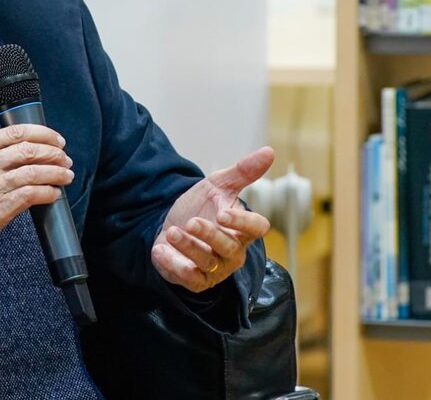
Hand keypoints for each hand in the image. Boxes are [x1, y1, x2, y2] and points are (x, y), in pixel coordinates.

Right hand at [0, 124, 71, 285]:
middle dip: (54, 152)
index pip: (15, 132)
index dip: (42, 134)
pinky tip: (53, 195)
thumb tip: (15, 160)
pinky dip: (48, 193)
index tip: (55, 139)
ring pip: (35, 170)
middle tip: (65, 159)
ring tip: (65, 175)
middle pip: (29, 149)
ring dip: (56, 173)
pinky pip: (32, 194)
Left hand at [151, 147, 273, 292]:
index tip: (223, 213)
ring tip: (172, 232)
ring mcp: (216, 268)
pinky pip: (189, 278)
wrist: (171, 223)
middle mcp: (233, 251)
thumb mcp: (217, 185)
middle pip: (230, 247)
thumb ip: (243, 172)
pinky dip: (174, 265)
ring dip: (189, 247)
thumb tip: (270, 151)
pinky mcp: (196, 280)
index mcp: (243, 228)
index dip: (243, 223)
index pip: (256, 229)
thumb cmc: (200, 206)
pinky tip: (160, 251)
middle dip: (210, 235)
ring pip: (208, 263)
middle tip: (191, 222)